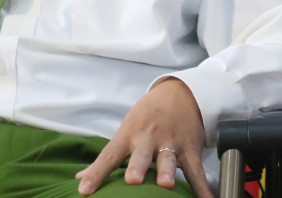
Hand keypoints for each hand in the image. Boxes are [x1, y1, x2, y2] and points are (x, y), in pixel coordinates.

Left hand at [75, 78, 213, 196]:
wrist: (178, 94)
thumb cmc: (145, 118)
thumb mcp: (124, 132)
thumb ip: (107, 158)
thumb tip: (80, 179)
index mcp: (128, 136)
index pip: (108, 156)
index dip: (96, 173)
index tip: (84, 190)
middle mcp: (147, 139)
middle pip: (141, 154)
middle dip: (137, 167)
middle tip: (132, 180)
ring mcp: (170, 143)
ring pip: (168, 159)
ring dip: (167, 172)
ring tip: (166, 185)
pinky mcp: (190, 149)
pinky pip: (196, 170)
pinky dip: (202, 186)